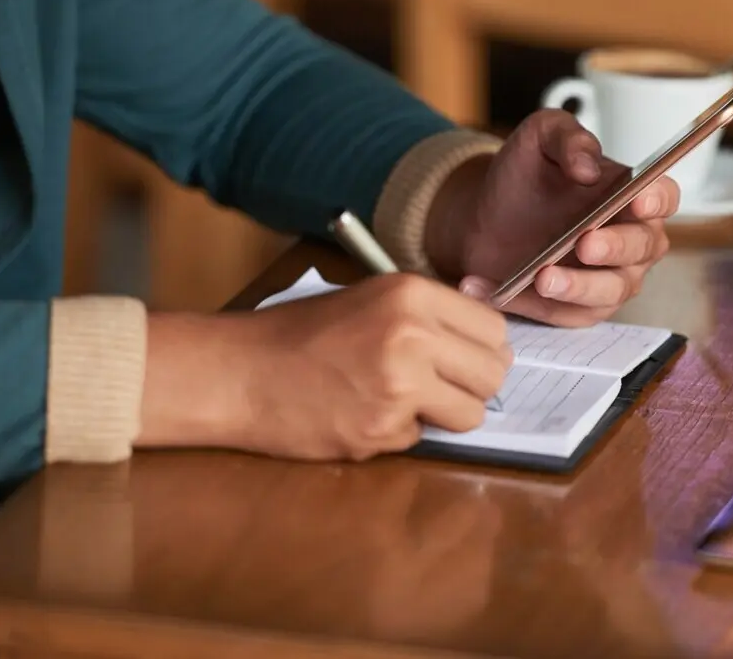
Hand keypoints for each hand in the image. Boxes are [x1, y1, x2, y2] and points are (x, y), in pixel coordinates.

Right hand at [138, 274, 512, 461]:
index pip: (493, 328)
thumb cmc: (299, 334)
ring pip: (470, 414)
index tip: (467, 359)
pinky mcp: (381, 429)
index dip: (483, 349)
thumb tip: (482, 346)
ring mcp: (400, 385)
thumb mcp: (370, 300)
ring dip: (445, 415)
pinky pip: (422, 438)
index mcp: (412, 293)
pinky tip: (362, 415)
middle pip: (494, 373)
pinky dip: (399, 433)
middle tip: (443, 388)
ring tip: (403, 402)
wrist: (238, 372)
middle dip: (473, 386)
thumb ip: (426, 317)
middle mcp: (414, 335)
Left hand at [427, 110, 679, 326]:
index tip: (637, 201)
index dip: (657, 201)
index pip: (663, 197)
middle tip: (584, 243)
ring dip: (577, 286)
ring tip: (541, 277)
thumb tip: (588, 167)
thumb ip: (567, 138)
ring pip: (610, 290)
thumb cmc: (524, 175)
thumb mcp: (539, 138)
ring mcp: (609, 278)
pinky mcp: (579, 309)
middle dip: (615, 248)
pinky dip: (531, 304)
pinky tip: (495, 289)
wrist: (485, 215)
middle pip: (642, 248)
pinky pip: (565, 313)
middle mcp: (631, 239)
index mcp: (631, 194)